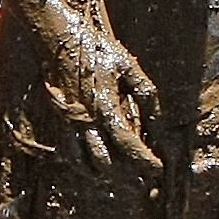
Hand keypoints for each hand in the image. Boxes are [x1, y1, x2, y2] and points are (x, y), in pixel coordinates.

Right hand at [43, 16, 165, 176]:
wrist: (59, 39)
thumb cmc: (96, 50)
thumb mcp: (128, 67)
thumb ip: (146, 95)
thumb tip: (159, 122)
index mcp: (105, 107)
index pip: (128, 144)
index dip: (145, 161)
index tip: (159, 169)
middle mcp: (86, 120)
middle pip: (107, 163)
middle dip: (128, 176)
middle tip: (145, 179)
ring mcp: (70, 124)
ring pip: (86, 164)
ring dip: (107, 175)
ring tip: (124, 178)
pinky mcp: (61, 122)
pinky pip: (70, 155)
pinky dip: (85, 167)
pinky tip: (98, 168)